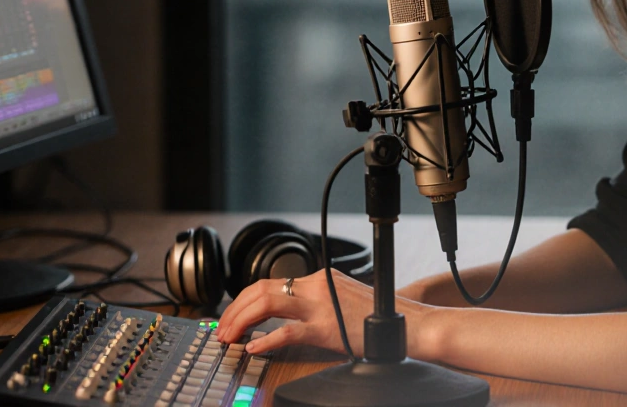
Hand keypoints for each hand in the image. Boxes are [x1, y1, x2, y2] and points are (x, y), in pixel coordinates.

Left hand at [217, 269, 439, 356]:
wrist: (403, 323)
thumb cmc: (375, 315)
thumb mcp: (340, 297)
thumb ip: (315, 300)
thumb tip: (283, 315)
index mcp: (318, 278)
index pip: (268, 282)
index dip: (243, 301)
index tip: (232, 317)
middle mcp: (316, 285)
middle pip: (260, 289)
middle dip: (234, 310)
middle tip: (222, 329)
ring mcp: (320, 305)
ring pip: (267, 303)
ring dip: (241, 320)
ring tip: (230, 337)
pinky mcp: (325, 327)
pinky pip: (287, 332)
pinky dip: (265, 340)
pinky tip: (254, 348)